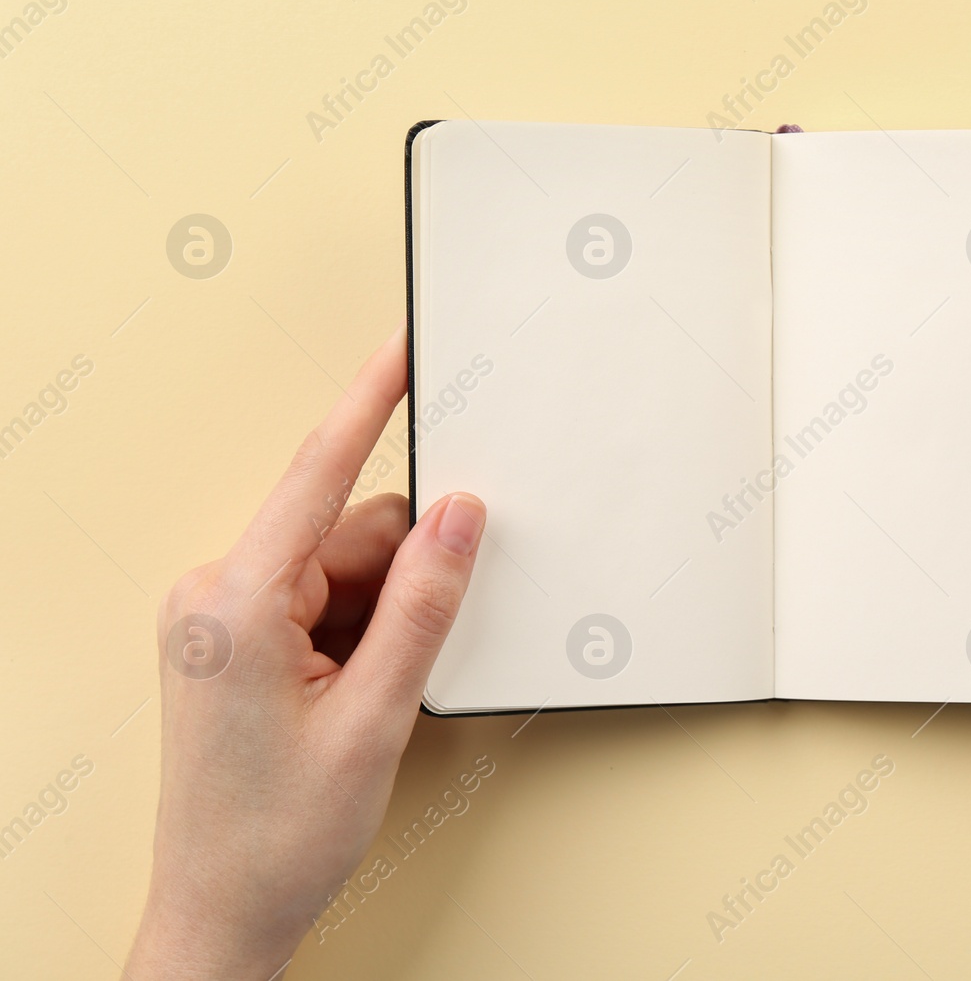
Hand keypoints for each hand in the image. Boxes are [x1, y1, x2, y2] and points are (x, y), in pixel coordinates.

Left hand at [126, 325, 485, 979]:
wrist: (225, 913)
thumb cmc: (277, 834)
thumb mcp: (375, 717)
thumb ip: (423, 603)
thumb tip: (460, 516)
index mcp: (234, 604)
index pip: (317, 475)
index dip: (368, 404)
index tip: (401, 349)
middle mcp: (218, 597)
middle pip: (348, 534)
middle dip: (401, 579)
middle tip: (416, 655)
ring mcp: (225, 619)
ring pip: (345, 570)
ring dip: (382, 618)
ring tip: (373, 701)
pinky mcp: (239, 640)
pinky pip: (325, 600)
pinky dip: (363, 633)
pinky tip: (360, 694)